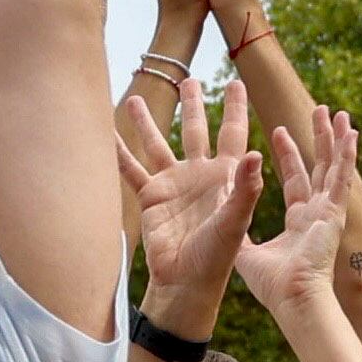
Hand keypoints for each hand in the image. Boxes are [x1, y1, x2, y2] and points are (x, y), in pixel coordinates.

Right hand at [117, 80, 262, 333]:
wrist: (186, 282)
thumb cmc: (216, 256)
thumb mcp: (235, 221)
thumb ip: (245, 189)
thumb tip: (256, 154)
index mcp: (225, 176)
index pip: (233, 133)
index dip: (236, 109)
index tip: (238, 83)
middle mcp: (198, 174)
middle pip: (194, 130)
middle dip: (192, 105)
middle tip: (190, 79)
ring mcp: (173, 184)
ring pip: (157, 143)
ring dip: (146, 121)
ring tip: (134, 97)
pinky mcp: (150, 197)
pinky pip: (130, 169)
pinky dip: (117, 152)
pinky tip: (104, 133)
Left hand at [230, 108, 360, 325]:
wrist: (292, 299)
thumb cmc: (273, 285)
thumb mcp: (246, 251)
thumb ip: (238, 231)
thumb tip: (220, 218)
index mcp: (299, 221)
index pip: (295, 180)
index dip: (289, 155)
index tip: (280, 131)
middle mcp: (317, 213)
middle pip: (318, 167)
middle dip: (318, 139)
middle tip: (319, 112)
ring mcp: (328, 212)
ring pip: (333, 167)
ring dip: (336, 139)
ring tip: (339, 113)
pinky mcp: (334, 213)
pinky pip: (341, 177)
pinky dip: (347, 155)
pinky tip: (351, 133)